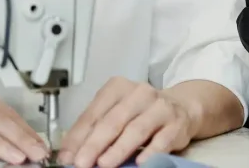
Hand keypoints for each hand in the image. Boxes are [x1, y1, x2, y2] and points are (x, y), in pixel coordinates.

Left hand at [58, 78, 197, 167]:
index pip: (93, 113)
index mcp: (117, 88)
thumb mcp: (116, 111)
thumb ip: (96, 128)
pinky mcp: (176, 124)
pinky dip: (150, 152)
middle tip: (80, 163)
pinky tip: (139, 163)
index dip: (78, 136)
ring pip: (135, 130)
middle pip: (112, 121)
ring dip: (118, 149)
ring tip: (103, 164)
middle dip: (94, 144)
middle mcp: (138, 93)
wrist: (181, 106)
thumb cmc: (141, 111)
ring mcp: (159, 107)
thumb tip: (71, 151)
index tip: (67, 156)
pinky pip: (162, 140)